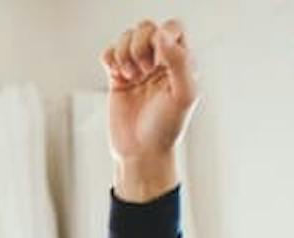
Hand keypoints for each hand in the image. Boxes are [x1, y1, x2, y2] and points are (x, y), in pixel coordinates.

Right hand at [100, 19, 197, 197]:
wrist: (141, 154)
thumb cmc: (166, 129)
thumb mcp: (183, 95)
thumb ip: (179, 61)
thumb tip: (161, 35)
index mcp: (181, 62)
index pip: (172, 28)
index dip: (162, 37)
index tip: (157, 63)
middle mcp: (160, 62)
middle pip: (146, 28)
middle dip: (141, 45)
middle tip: (143, 71)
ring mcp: (137, 68)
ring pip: (126, 37)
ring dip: (124, 53)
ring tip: (131, 77)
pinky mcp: (117, 78)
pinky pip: (109, 52)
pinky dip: (109, 58)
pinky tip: (118, 76)